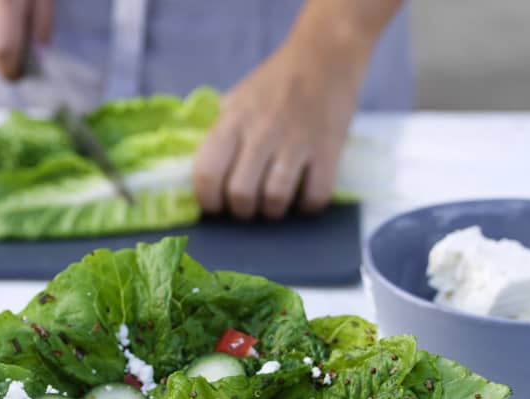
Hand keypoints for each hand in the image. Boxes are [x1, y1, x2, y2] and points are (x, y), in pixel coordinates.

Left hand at [194, 42, 362, 219]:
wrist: (325, 56)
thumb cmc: (274, 83)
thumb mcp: (236, 100)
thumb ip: (219, 134)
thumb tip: (201, 176)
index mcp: (233, 120)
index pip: (207, 172)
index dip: (207, 200)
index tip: (215, 204)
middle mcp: (262, 131)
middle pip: (241, 194)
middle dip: (241, 210)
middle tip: (248, 205)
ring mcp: (297, 141)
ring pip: (275, 199)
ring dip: (272, 211)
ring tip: (274, 203)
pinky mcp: (328, 149)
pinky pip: (314, 196)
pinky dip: (307, 205)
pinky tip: (303, 194)